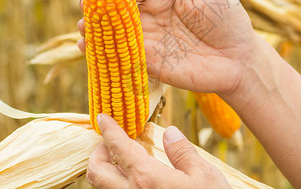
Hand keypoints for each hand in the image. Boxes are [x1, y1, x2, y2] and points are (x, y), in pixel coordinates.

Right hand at [78, 0, 258, 94]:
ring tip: (83, 30)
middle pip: (118, 10)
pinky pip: (124, 57)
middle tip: (82, 9)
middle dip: (98, 9)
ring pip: (116, 34)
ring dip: (96, 32)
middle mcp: (152, 16)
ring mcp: (150, 40)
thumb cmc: (227, 19)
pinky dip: (106, 54)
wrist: (239, 59)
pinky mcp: (150, 63)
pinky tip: (91, 50)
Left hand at [87, 114, 229, 188]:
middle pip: (97, 172)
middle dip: (98, 153)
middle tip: (110, 143)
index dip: (108, 130)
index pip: (118, 148)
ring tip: (124, 162)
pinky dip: (119, 184)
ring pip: (104, 188)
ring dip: (108, 171)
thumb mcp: (204, 175)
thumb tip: (170, 133)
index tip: (103, 118)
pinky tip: (137, 180)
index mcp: (147, 179)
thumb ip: (182, 152)